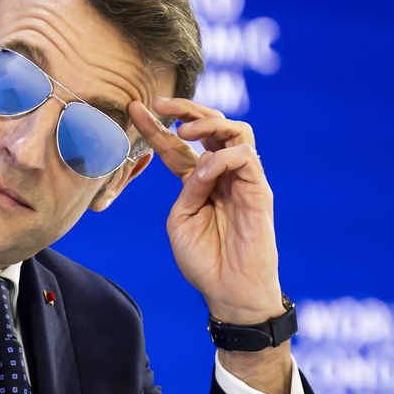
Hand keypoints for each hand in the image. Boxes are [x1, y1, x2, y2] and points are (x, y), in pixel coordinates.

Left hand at [129, 97, 283, 323]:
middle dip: (186, 109)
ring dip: (207, 124)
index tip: (134, 107)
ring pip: (236, 130)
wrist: (228, 288)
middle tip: (161, 104)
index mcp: (197, 181)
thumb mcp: (181, 219)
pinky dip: (222, 157)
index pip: (176, 145)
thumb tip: (200, 163)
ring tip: (184, 132)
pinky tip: (206, 171)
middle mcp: (221, 174)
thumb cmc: (203, 258)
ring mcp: (242, 179)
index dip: (156, 126)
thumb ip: (187, 189)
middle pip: (210, 126)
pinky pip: (245, 157)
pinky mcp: (259, 190)